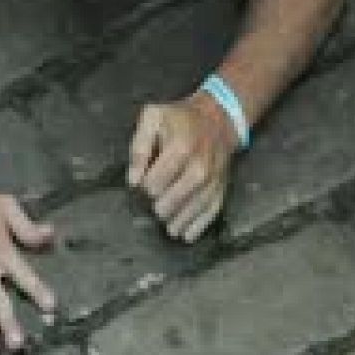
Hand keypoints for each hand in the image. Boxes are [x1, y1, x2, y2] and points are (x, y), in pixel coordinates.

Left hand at [128, 92, 237, 241]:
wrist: (216, 119)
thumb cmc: (178, 119)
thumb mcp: (152, 119)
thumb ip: (139, 147)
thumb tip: (133, 180)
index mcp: (180, 148)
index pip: (155, 182)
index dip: (143, 189)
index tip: (140, 188)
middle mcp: (199, 167)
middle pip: (173, 199)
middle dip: (158, 207)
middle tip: (151, 207)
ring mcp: (212, 180)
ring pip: (192, 209)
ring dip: (176, 222)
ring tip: (165, 228)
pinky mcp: (221, 188)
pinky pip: (211, 211)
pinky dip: (198, 226)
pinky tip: (185, 236)